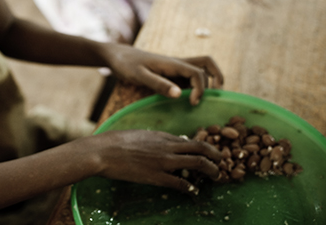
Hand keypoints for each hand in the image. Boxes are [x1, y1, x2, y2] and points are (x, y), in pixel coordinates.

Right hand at [92, 129, 221, 193]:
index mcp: (161, 136)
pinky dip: (190, 186)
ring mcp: (163, 162)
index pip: (191, 140)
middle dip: (216, 156)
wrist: (103, 152)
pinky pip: (180, 182)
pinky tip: (193, 190)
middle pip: (201, 149)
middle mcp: (167, 147)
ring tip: (216, 176)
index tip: (211, 153)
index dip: (205, 147)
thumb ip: (156, 140)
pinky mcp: (156, 176)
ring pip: (197, 163)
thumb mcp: (139, 135)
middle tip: (222, 163)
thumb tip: (168, 143)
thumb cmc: (116, 142)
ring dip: (210, 170)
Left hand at [98, 44, 223, 104]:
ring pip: (201, 67)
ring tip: (209, 96)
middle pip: (206, 63)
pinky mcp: (170, 73)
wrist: (117, 57)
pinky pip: (190, 75)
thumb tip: (179, 95)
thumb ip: (158, 85)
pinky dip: (197, 84)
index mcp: (172, 63)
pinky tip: (192, 98)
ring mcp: (175, 67)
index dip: (200, 88)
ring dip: (209, 79)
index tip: (192, 103)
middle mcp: (177, 63)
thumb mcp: (139, 76)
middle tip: (212, 97)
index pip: (197, 72)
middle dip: (215, 78)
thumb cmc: (126, 64)